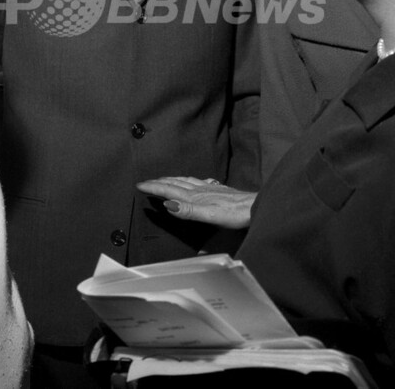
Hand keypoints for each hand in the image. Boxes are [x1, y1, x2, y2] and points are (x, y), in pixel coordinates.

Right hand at [136, 176, 256, 228]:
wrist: (254, 207)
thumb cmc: (234, 214)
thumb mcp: (209, 215)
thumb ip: (188, 210)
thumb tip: (168, 204)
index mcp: (195, 196)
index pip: (169, 190)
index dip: (154, 187)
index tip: (139, 185)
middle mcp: (200, 190)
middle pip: (175, 183)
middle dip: (159, 181)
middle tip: (146, 181)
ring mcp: (209, 189)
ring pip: (185, 181)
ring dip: (172, 180)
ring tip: (164, 179)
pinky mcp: (218, 191)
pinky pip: (197, 182)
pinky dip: (188, 181)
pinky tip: (193, 182)